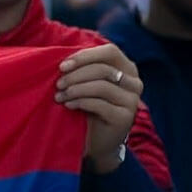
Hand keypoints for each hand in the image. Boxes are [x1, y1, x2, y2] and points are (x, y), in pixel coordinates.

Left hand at [56, 44, 142, 173]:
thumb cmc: (88, 106)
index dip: (84, 56)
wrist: (96, 139)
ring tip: (60, 96)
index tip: (62, 66)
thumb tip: (61, 57)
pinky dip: (80, 102)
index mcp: (126, 68)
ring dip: (75, 89)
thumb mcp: (86, 83)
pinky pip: (100, 104)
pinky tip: (68, 105)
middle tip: (58, 84)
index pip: (109, 51)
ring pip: (101, 86)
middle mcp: (134, 83)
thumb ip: (82, 68)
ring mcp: (132, 100)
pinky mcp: (125, 117)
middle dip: (75, 75)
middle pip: (103, 69)